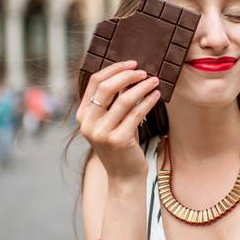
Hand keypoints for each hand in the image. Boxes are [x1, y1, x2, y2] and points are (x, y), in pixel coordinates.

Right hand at [76, 60, 160, 181]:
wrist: (124, 176)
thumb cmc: (120, 144)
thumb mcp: (111, 121)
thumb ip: (112, 101)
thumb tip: (130, 73)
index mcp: (83, 115)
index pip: (94, 82)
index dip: (114, 69)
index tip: (131, 63)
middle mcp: (88, 124)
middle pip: (106, 87)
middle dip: (127, 75)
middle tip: (144, 72)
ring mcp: (101, 133)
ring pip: (124, 99)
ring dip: (142, 87)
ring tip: (154, 81)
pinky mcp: (117, 140)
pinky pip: (136, 113)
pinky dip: (148, 101)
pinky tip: (156, 95)